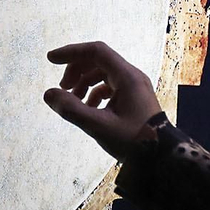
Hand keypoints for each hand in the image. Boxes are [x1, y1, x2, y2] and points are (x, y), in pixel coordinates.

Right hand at [42, 41, 162, 158]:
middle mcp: (132, 77)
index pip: (96, 51)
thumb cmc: (134, 142)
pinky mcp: (134, 98)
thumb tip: (48, 94)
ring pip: (103, 73)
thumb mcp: (99, 126)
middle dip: (76, 70)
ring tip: (73, 100)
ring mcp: (134, 87)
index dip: (72, 52)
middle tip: (62, 88)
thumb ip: (72, 109)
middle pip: (98, 60)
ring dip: (84, 82)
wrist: (161, 158)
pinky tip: (88, 108)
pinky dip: (94, 92)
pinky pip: (110, 86)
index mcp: (127, 77)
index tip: (51, 59)